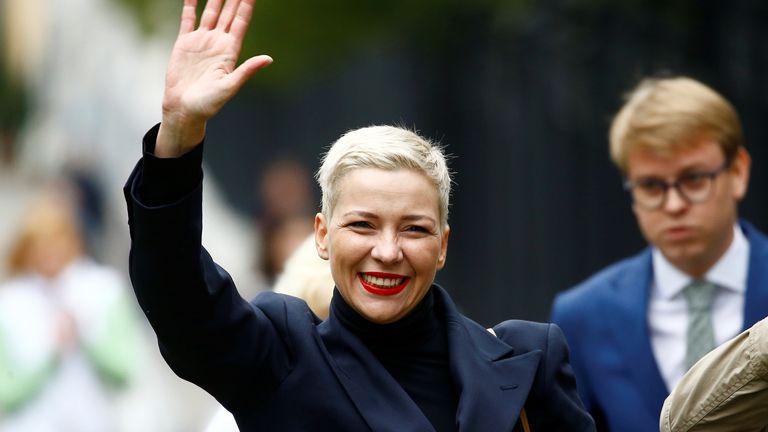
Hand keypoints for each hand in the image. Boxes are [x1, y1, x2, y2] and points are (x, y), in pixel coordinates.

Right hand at [156, 0, 272, 156]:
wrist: (184, 109)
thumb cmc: (209, 104)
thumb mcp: (230, 86)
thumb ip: (247, 70)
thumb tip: (269, 59)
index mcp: (231, 51)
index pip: (241, 21)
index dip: (247, 5)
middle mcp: (218, 42)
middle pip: (229, 13)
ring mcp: (202, 41)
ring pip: (211, 12)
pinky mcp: (185, 43)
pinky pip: (188, 18)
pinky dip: (190, 5)